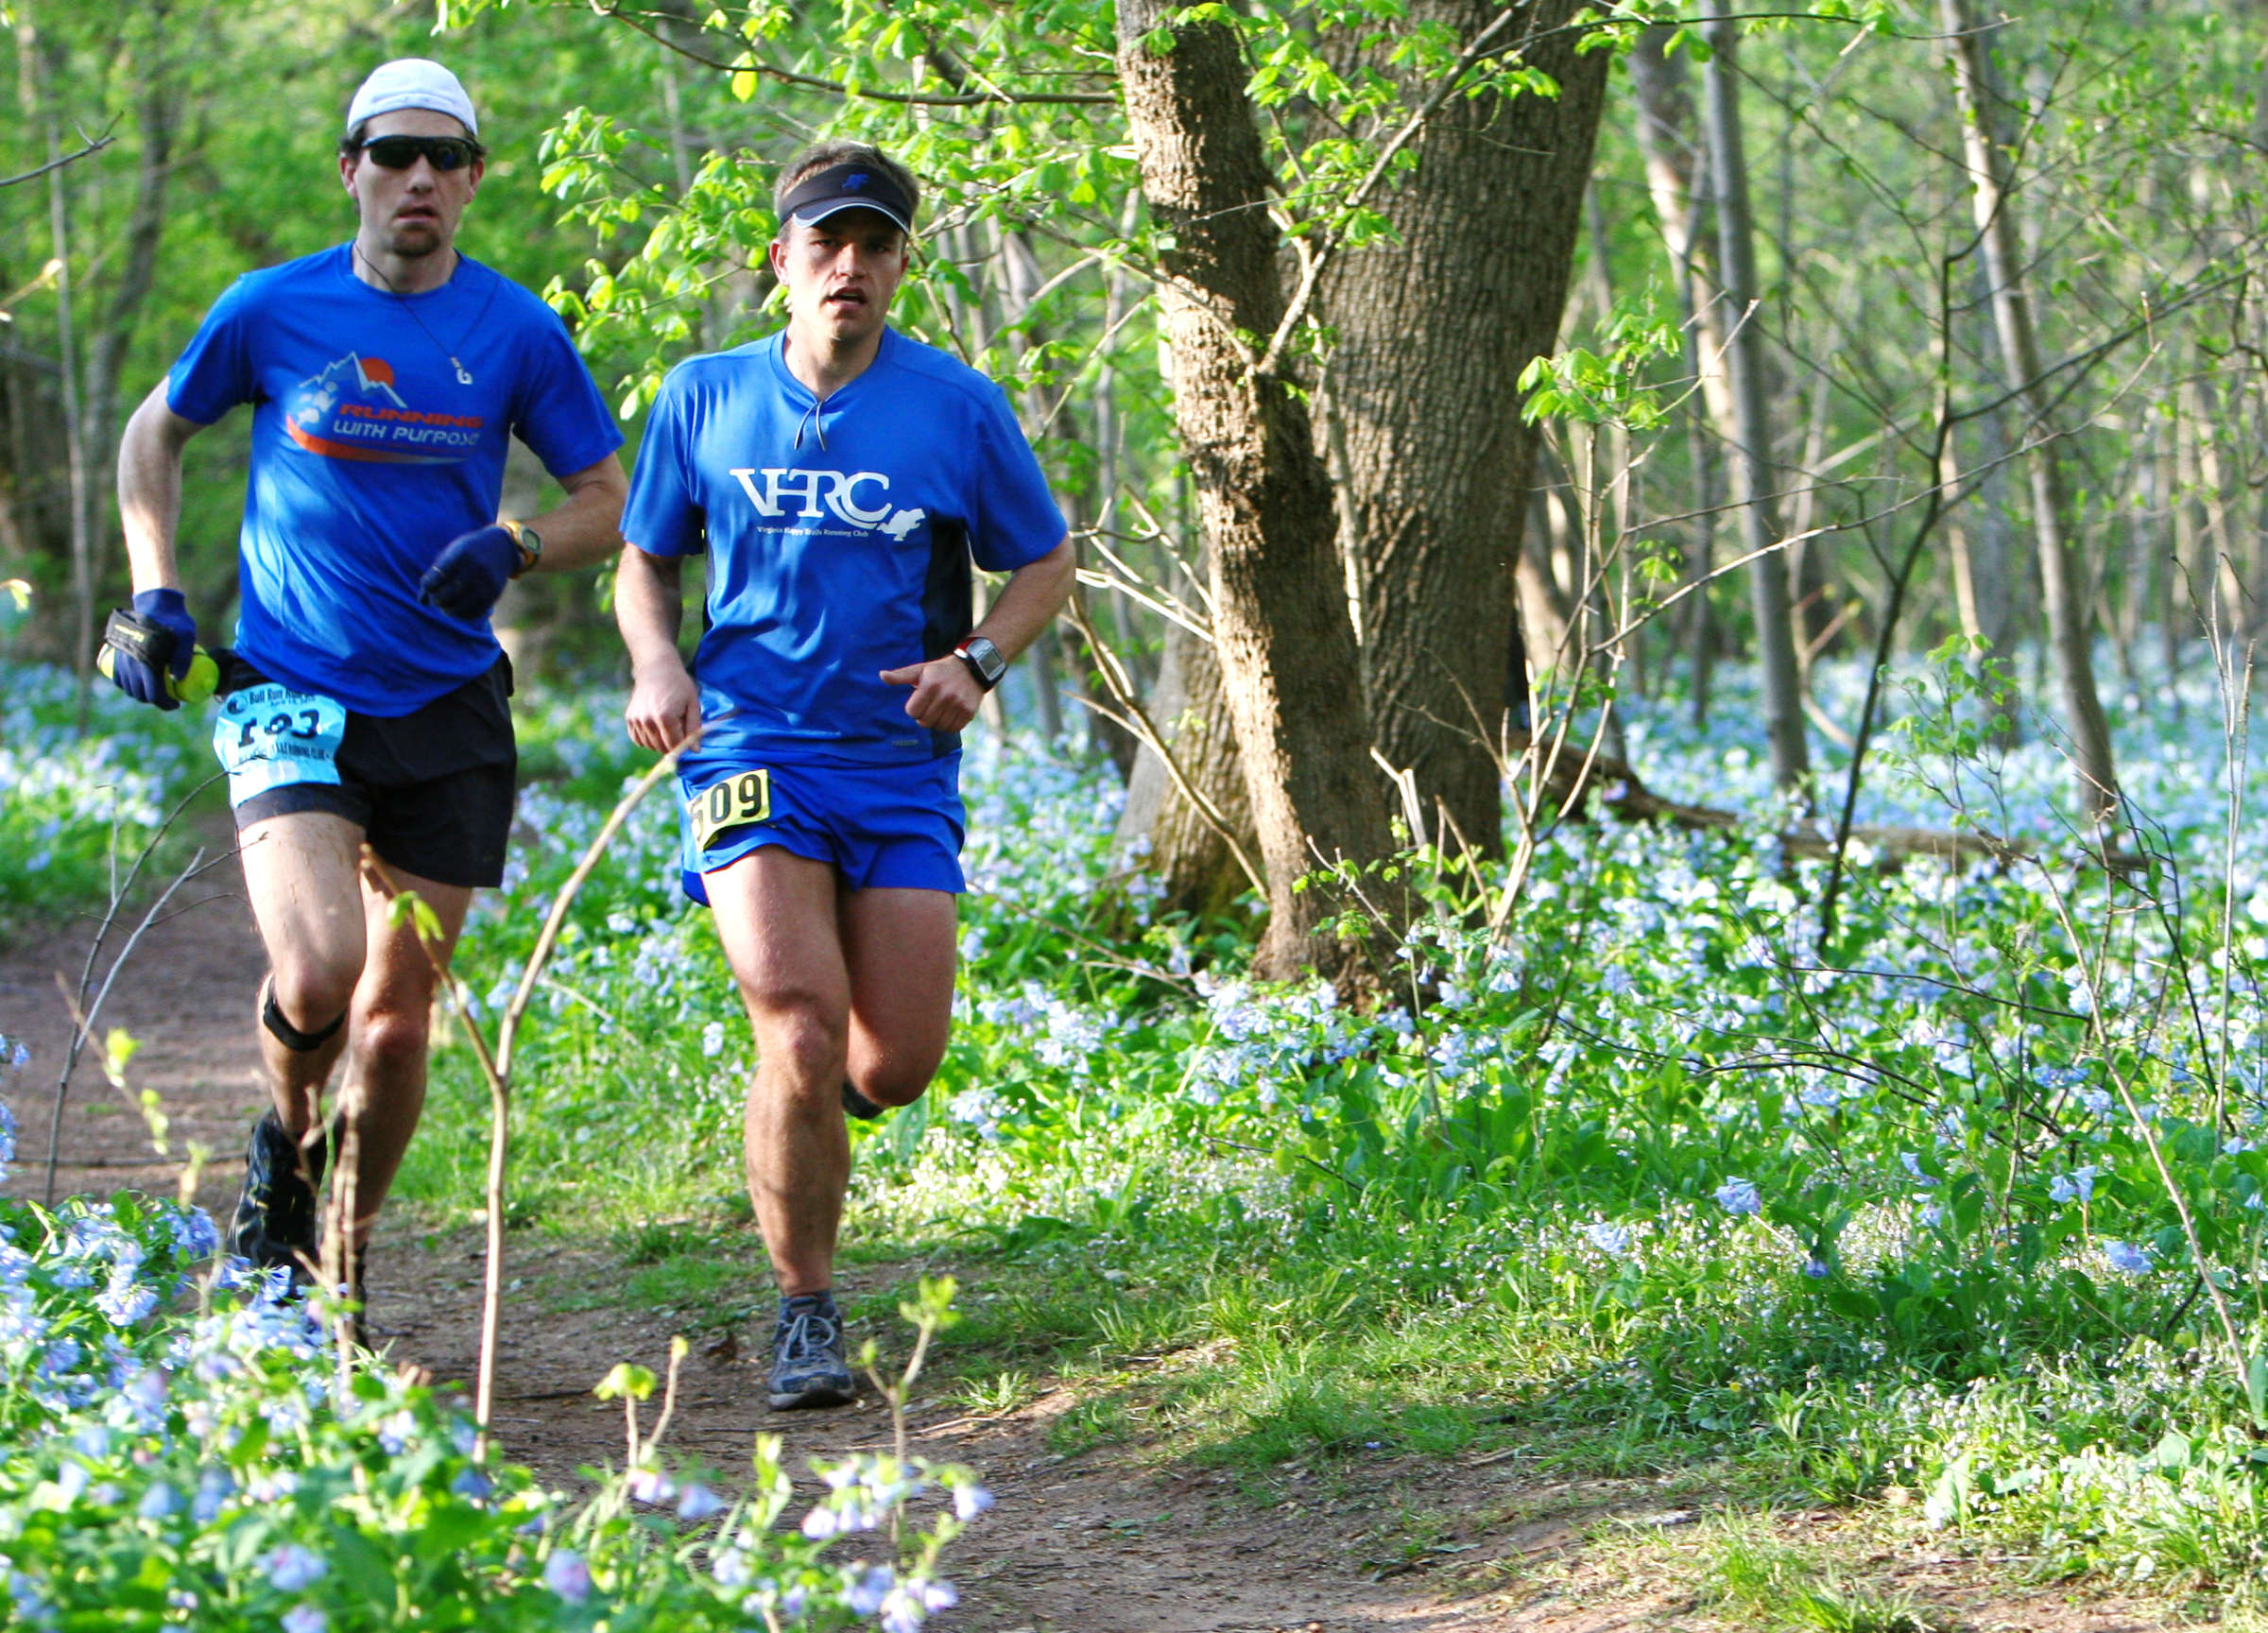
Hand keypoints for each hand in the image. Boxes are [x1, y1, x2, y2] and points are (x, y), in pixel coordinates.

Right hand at [105, 589, 197, 711]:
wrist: (154, 604)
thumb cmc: (174, 621)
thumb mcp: (187, 637)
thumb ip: (183, 658)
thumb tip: (178, 680)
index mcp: (149, 662)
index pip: (154, 694)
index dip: (165, 704)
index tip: (175, 705)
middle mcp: (132, 663)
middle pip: (139, 693)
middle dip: (153, 700)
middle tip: (166, 698)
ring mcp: (122, 658)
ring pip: (126, 686)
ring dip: (139, 694)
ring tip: (153, 692)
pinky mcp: (117, 652)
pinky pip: (117, 675)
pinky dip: (125, 685)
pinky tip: (135, 685)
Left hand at [419, 525, 518, 621]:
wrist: (500, 547)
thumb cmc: (467, 551)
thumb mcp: (449, 555)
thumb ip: (433, 575)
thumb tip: (421, 602)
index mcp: (460, 556)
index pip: (435, 580)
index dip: (428, 586)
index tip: (429, 586)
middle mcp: (474, 569)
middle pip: (446, 595)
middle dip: (437, 600)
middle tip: (436, 600)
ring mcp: (486, 583)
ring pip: (460, 607)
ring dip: (448, 610)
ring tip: (446, 607)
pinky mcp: (494, 594)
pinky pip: (476, 611)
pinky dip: (464, 614)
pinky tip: (459, 610)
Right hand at [626, 658, 703, 753]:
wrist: (656, 667)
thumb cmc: (679, 685)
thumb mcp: (692, 704)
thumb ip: (694, 728)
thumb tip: (695, 751)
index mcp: (665, 718)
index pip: (674, 745)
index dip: (683, 746)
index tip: (688, 739)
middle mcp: (648, 721)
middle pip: (661, 747)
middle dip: (672, 743)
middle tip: (677, 727)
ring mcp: (636, 720)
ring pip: (650, 745)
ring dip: (660, 741)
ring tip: (666, 723)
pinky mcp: (629, 718)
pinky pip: (638, 740)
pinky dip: (647, 738)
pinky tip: (655, 726)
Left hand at [880, 654, 983, 732]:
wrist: (972, 669)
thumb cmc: (939, 671)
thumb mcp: (920, 670)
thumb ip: (900, 675)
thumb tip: (881, 675)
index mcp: (930, 684)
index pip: (913, 712)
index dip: (914, 708)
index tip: (920, 700)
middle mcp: (945, 694)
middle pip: (925, 722)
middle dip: (924, 716)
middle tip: (930, 705)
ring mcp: (958, 704)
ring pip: (939, 727)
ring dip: (937, 721)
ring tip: (940, 709)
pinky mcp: (969, 711)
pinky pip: (953, 729)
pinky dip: (949, 725)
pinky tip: (950, 713)